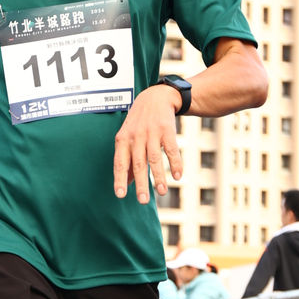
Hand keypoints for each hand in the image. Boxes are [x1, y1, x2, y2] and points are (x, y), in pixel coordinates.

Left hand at [114, 86, 183, 203]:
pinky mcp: (167, 130)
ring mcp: (151, 133)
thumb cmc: (138, 123)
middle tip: (142, 201)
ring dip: (159, 177)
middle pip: (138, 164)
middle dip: (141, 183)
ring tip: (162, 192)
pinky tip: (178, 176)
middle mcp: (136, 137)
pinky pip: (171, 149)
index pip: (120, 163)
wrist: (155, 97)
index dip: (120, 179)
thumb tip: (126, 182)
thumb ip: (127, 159)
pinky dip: (175, 163)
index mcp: (123, 140)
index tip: (120, 195)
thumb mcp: (128, 137)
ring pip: (154, 159)